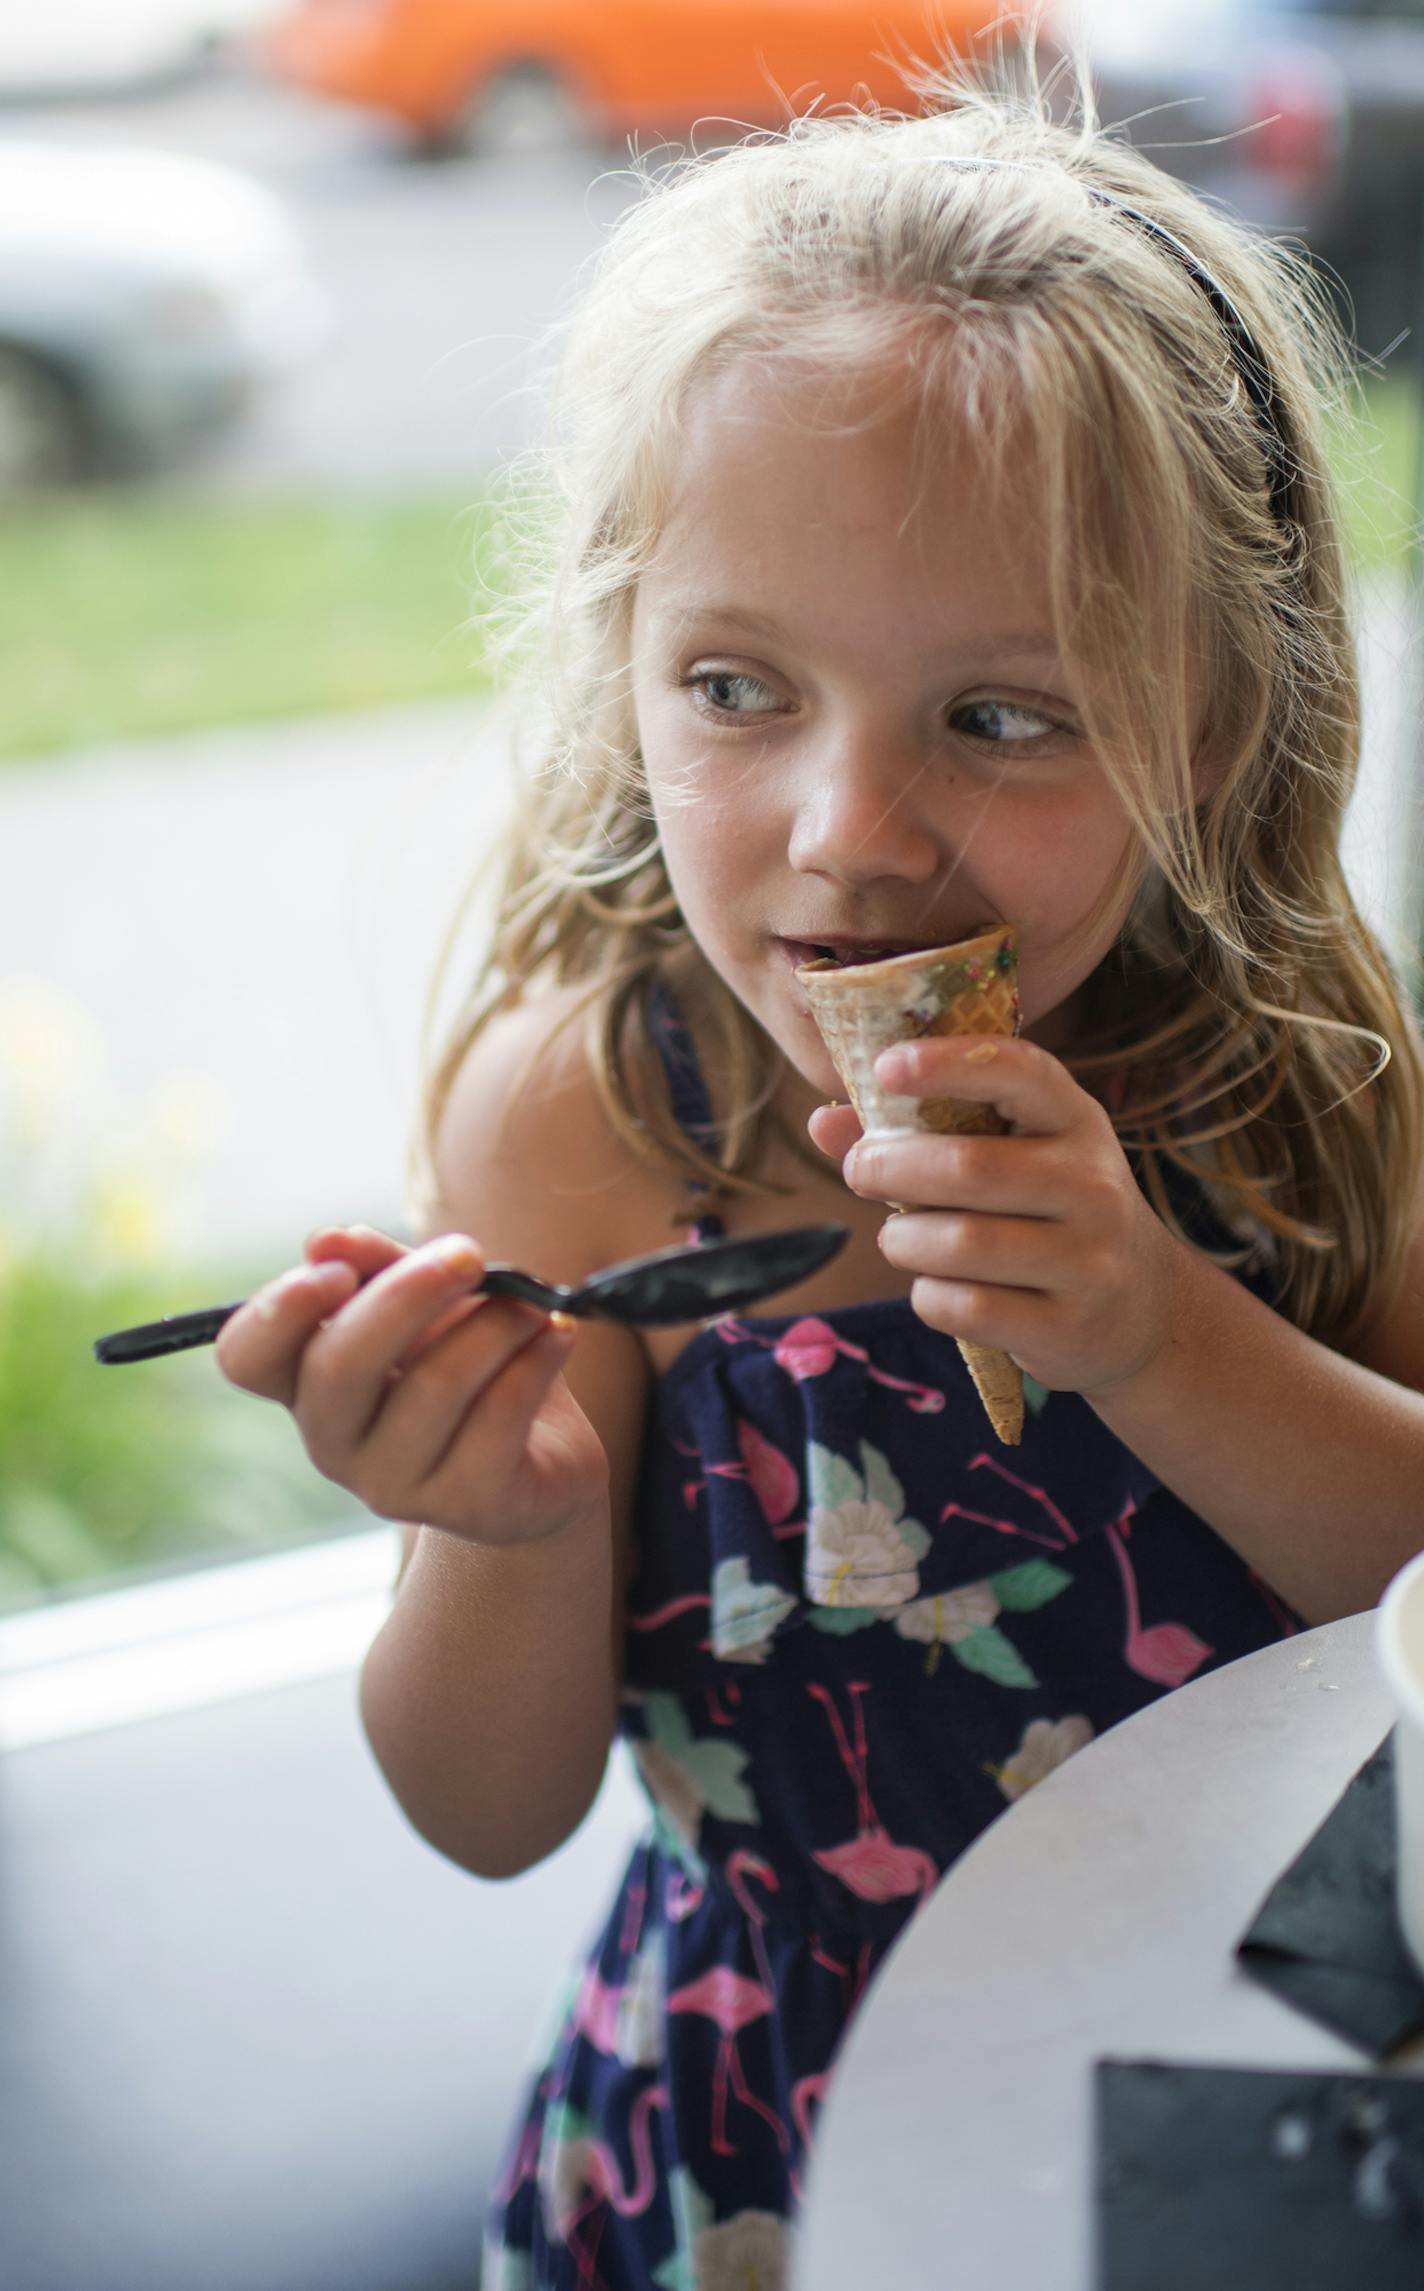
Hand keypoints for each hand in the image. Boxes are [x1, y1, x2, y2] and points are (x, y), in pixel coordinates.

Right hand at [215, 1223, 608, 1547]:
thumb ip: (381, 1267)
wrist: (546, 1457)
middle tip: (470, 1254)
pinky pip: (498, 1417)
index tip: (338, 1271)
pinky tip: (557, 1336)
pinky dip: (535, 1362)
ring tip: (533, 1306)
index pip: (247, 1356)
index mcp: (307, 1383)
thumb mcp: (428, 1301)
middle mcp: (333, 1441)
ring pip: (435, 1386)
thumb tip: (328, 1239)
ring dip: (495, 1325)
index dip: (279, 1311)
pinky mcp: (466, 1503)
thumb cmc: (472, 1362)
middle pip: (340, 1365)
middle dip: (409, 1294)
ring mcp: (394, 1484)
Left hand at [807, 1038, 1187, 1400]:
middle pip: (968, 1167)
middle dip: (890, 1167)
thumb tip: (824, 1122)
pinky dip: (929, 1297)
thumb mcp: (1009, 1159)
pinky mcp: (1069, 1328)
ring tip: (897, 1238)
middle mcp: (1093, 1186)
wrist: (1141, 1309)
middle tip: (859, 1170)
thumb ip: (919, 1135)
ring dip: (903, 1240)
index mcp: (1076, 1123)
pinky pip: (967, 1308)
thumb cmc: (1047, 1215)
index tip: (885, 1067)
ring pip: (961, 1243)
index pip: (1021, 1072)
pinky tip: (936, 1287)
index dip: (949, 1063)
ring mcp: (1088, 1261)